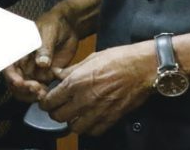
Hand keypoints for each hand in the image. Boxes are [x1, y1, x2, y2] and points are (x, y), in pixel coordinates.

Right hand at [4, 3, 81, 102]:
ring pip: (25, 90)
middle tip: (36, 89)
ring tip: (43, 93)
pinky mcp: (45, 76)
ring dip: (31, 95)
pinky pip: (39, 90)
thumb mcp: (48, 32)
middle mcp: (23, 63)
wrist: (69, 27)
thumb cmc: (54, 24)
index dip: (10, 77)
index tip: (19, 83)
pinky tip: (49, 93)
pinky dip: (42, 95)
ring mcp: (33, 71)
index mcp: (19, 51)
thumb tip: (41, 63)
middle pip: (15, 82)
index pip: (8, 66)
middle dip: (22, 90)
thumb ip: (45, 47)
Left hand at [39, 42, 153, 136]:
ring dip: (72, 122)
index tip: (47, 101)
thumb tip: (57, 73)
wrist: (143, 68)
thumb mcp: (91, 58)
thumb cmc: (119, 59)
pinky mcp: (110, 119)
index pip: (50, 101)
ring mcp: (97, 111)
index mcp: (76, 82)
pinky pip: (93, 132)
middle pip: (58, 117)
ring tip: (75, 114)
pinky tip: (90, 119)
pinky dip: (89, 128)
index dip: (46, 102)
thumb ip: (71, 69)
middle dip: (56, 113)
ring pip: (74, 128)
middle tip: (60, 107)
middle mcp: (84, 99)